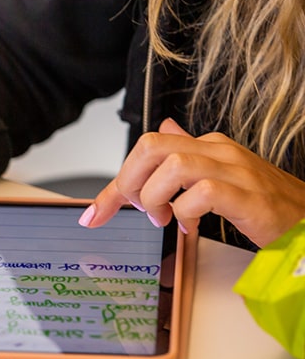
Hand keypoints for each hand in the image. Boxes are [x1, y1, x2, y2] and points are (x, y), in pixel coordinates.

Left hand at [83, 118, 304, 246]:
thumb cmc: (264, 204)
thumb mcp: (220, 176)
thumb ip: (189, 154)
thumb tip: (164, 130)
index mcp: (208, 145)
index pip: (147, 148)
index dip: (115, 182)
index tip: (95, 212)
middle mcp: (219, 151)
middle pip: (151, 147)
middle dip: (129, 182)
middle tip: (140, 210)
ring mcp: (236, 171)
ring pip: (172, 166)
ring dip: (156, 198)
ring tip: (166, 218)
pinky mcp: (248, 196)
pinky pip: (201, 193)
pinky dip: (186, 213)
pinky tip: (191, 228)